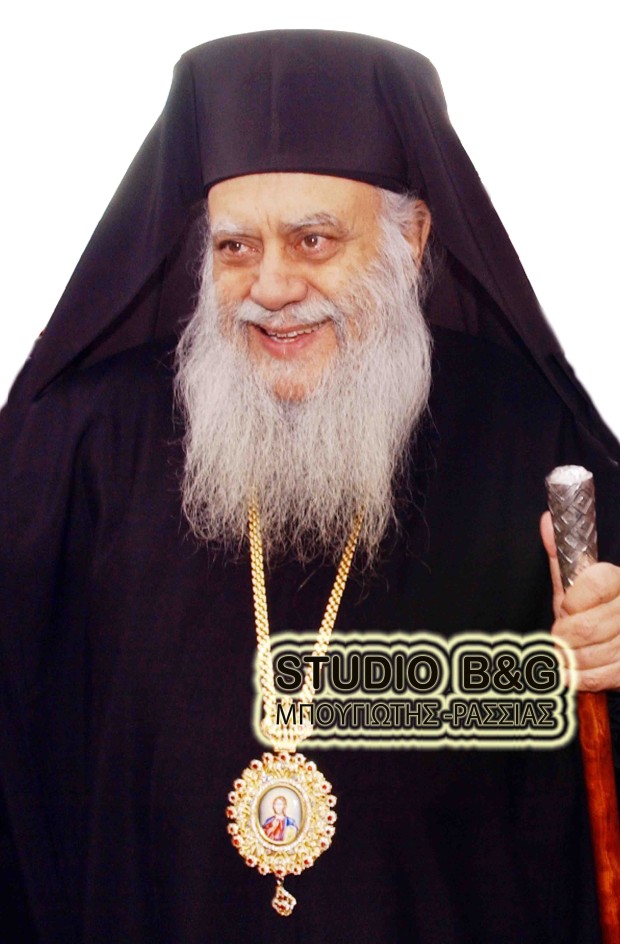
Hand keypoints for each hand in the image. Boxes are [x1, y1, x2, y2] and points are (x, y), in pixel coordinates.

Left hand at [540, 511, 619, 690]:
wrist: (616, 642)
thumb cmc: (590, 610)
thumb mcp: (574, 583)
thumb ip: (560, 555)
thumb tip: (547, 520)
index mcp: (619, 581)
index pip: (594, 584)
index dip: (572, 602)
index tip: (565, 608)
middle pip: (588, 626)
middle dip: (564, 636)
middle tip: (559, 636)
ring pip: (592, 654)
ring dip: (570, 658)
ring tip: (566, 653)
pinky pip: (599, 677)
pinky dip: (578, 677)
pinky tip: (571, 672)